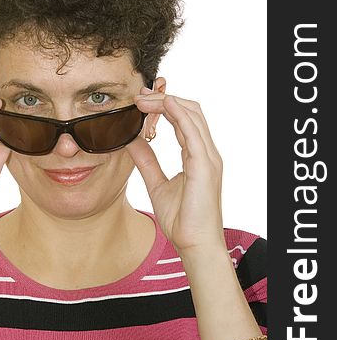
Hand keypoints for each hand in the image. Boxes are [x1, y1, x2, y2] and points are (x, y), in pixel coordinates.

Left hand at [126, 87, 226, 257]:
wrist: (195, 244)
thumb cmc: (182, 220)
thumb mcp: (156, 183)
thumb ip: (146, 160)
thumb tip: (132, 140)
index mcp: (197, 156)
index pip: (183, 120)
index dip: (163, 106)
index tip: (140, 101)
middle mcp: (206, 153)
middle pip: (189, 111)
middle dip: (164, 98)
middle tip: (138, 95)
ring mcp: (208, 158)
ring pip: (192, 115)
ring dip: (166, 102)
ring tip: (142, 98)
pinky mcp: (205, 166)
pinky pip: (192, 131)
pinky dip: (178, 114)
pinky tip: (163, 104)